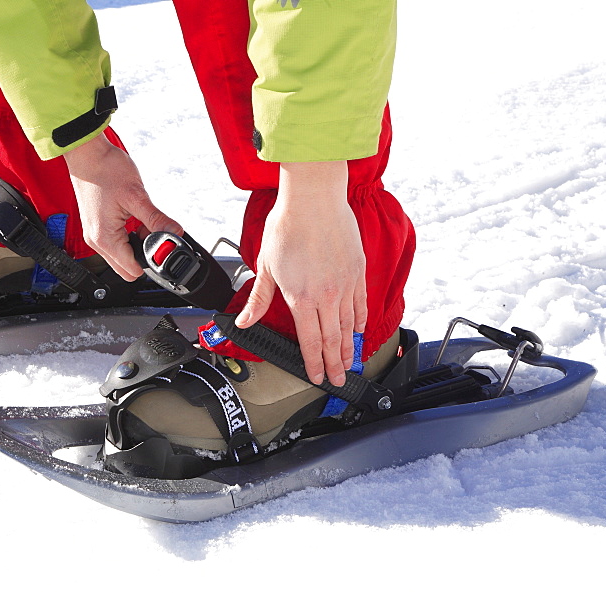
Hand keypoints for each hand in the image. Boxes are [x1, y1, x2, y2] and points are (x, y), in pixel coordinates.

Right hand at [63, 133, 182, 279]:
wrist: (87, 154)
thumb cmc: (105, 170)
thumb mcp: (137, 196)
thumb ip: (157, 219)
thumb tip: (175, 233)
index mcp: (105, 238)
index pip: (132, 269)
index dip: (151, 259)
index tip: (161, 244)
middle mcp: (96, 241)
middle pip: (126, 268)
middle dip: (143, 254)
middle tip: (150, 231)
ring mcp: (94, 235)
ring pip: (121, 256)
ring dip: (136, 244)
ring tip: (139, 220)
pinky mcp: (96, 228)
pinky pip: (115, 244)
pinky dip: (128, 236)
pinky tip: (132, 218)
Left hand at [235, 161, 366, 386]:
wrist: (313, 198)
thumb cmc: (287, 226)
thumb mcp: (266, 266)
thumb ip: (259, 299)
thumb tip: (244, 321)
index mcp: (301, 298)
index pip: (310, 341)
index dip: (313, 363)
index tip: (317, 377)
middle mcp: (326, 296)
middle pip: (333, 340)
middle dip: (335, 364)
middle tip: (339, 381)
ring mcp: (345, 284)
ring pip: (349, 325)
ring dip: (350, 347)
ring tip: (350, 362)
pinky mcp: (357, 271)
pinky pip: (361, 303)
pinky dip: (361, 320)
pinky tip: (359, 331)